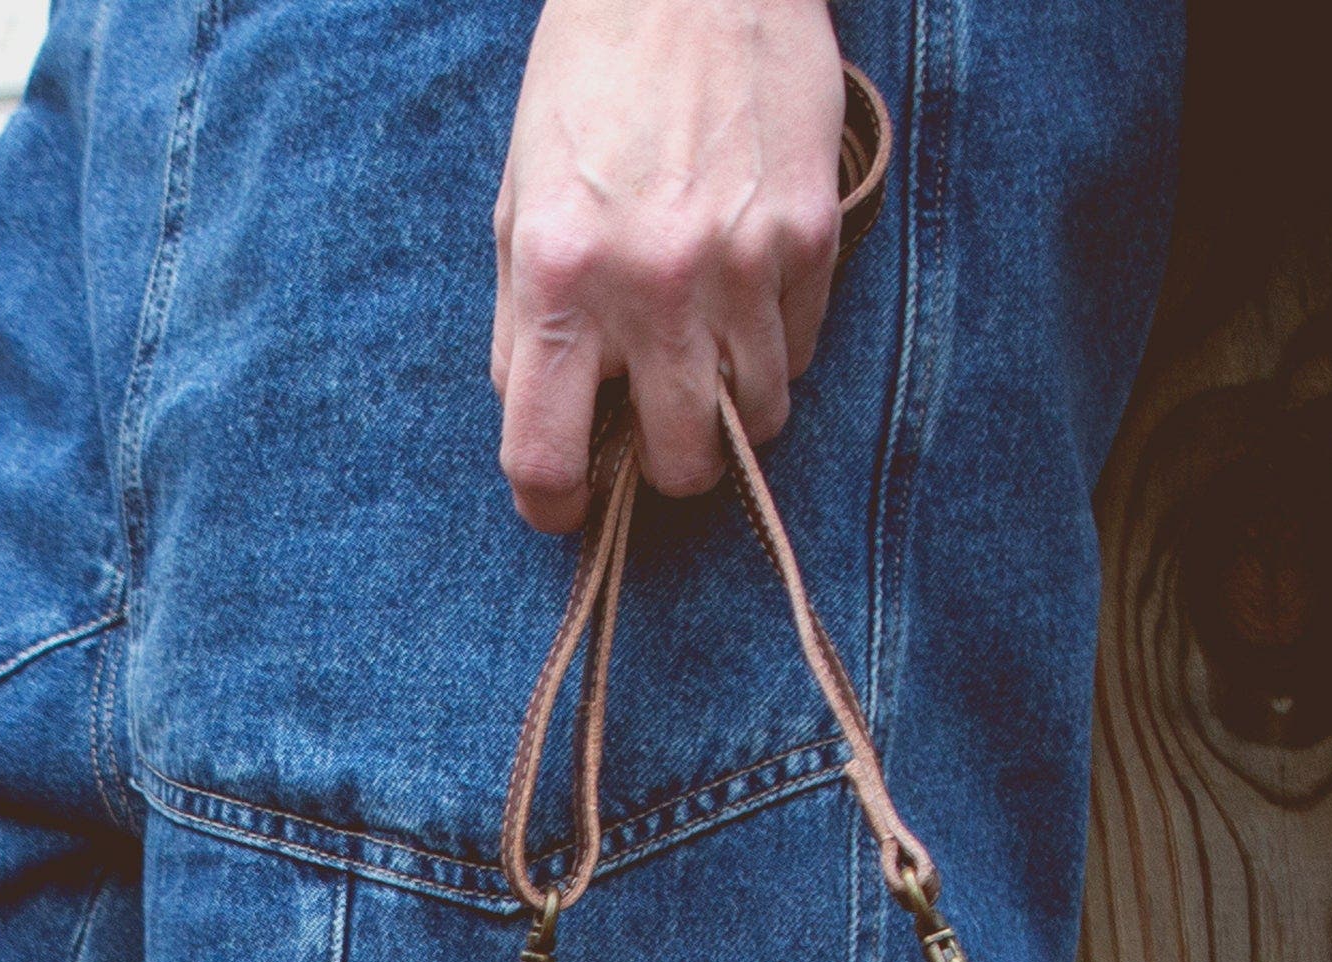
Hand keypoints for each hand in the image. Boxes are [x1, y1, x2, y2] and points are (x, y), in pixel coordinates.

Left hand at [491, 0, 847, 534]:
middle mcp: (653, 283)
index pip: (546, 458)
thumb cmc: (592, 85)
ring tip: (707, 343)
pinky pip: (802, 350)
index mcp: (558, 276)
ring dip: (732, 406)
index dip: (555, 506)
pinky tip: (747, 283)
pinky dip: (776, 343)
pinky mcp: (810, 235)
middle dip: (666, 461)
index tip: (567, 503)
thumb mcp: (520, 205)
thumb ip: (525, 327)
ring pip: (759, 420)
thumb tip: (547, 430)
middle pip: (680, 465)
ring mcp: (743, 263)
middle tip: (656, 421)